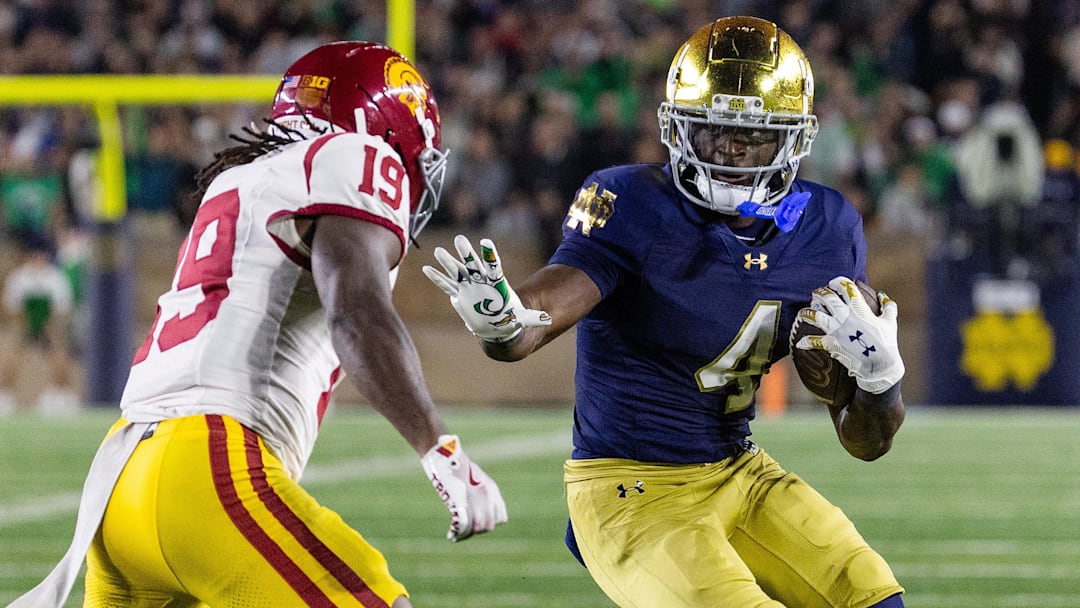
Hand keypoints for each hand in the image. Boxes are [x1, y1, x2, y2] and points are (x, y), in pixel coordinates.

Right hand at [421, 435, 507, 540]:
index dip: (490, 522)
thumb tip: (475, 512)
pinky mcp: (460, 501)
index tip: (477, 522)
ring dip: (467, 533)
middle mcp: (487, 495)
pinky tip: (451, 535)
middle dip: (478, 530)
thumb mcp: (474, 476)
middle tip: (466, 528)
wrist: (444, 452)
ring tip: (457, 533)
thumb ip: (480, 493)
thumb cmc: (456, 462)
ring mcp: (475, 498)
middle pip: (490, 525)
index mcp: (492, 490)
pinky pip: (464, 526)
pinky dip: (457, 534)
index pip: (501, 518)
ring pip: (478, 528)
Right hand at [423, 235, 550, 342]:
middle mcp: (481, 281)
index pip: (493, 266)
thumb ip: (532, 318)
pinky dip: (437, 278)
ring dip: (447, 262)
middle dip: (465, 253)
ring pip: (456, 272)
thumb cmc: (510, 319)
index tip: (485, 243)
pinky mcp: (459, 295)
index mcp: (496, 284)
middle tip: (459, 239)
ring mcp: (469, 287)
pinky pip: (446, 285)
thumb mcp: (522, 319)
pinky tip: (427, 268)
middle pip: (472, 264)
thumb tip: (548, 319)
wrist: (497, 325)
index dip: (489, 255)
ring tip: (438, 251)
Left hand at [793, 276, 904, 393]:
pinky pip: (814, 341)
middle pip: (827, 297)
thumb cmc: (887, 342)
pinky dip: (807, 342)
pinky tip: (800, 342)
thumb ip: (888, 306)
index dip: (838, 282)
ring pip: (815, 315)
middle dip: (820, 292)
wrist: (880, 364)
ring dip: (807, 312)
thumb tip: (882, 295)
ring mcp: (836, 329)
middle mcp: (844, 316)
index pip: (845, 287)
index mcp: (859, 308)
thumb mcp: (890, 321)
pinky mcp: (831, 343)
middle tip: (817, 292)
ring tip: (804, 311)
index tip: (834, 283)